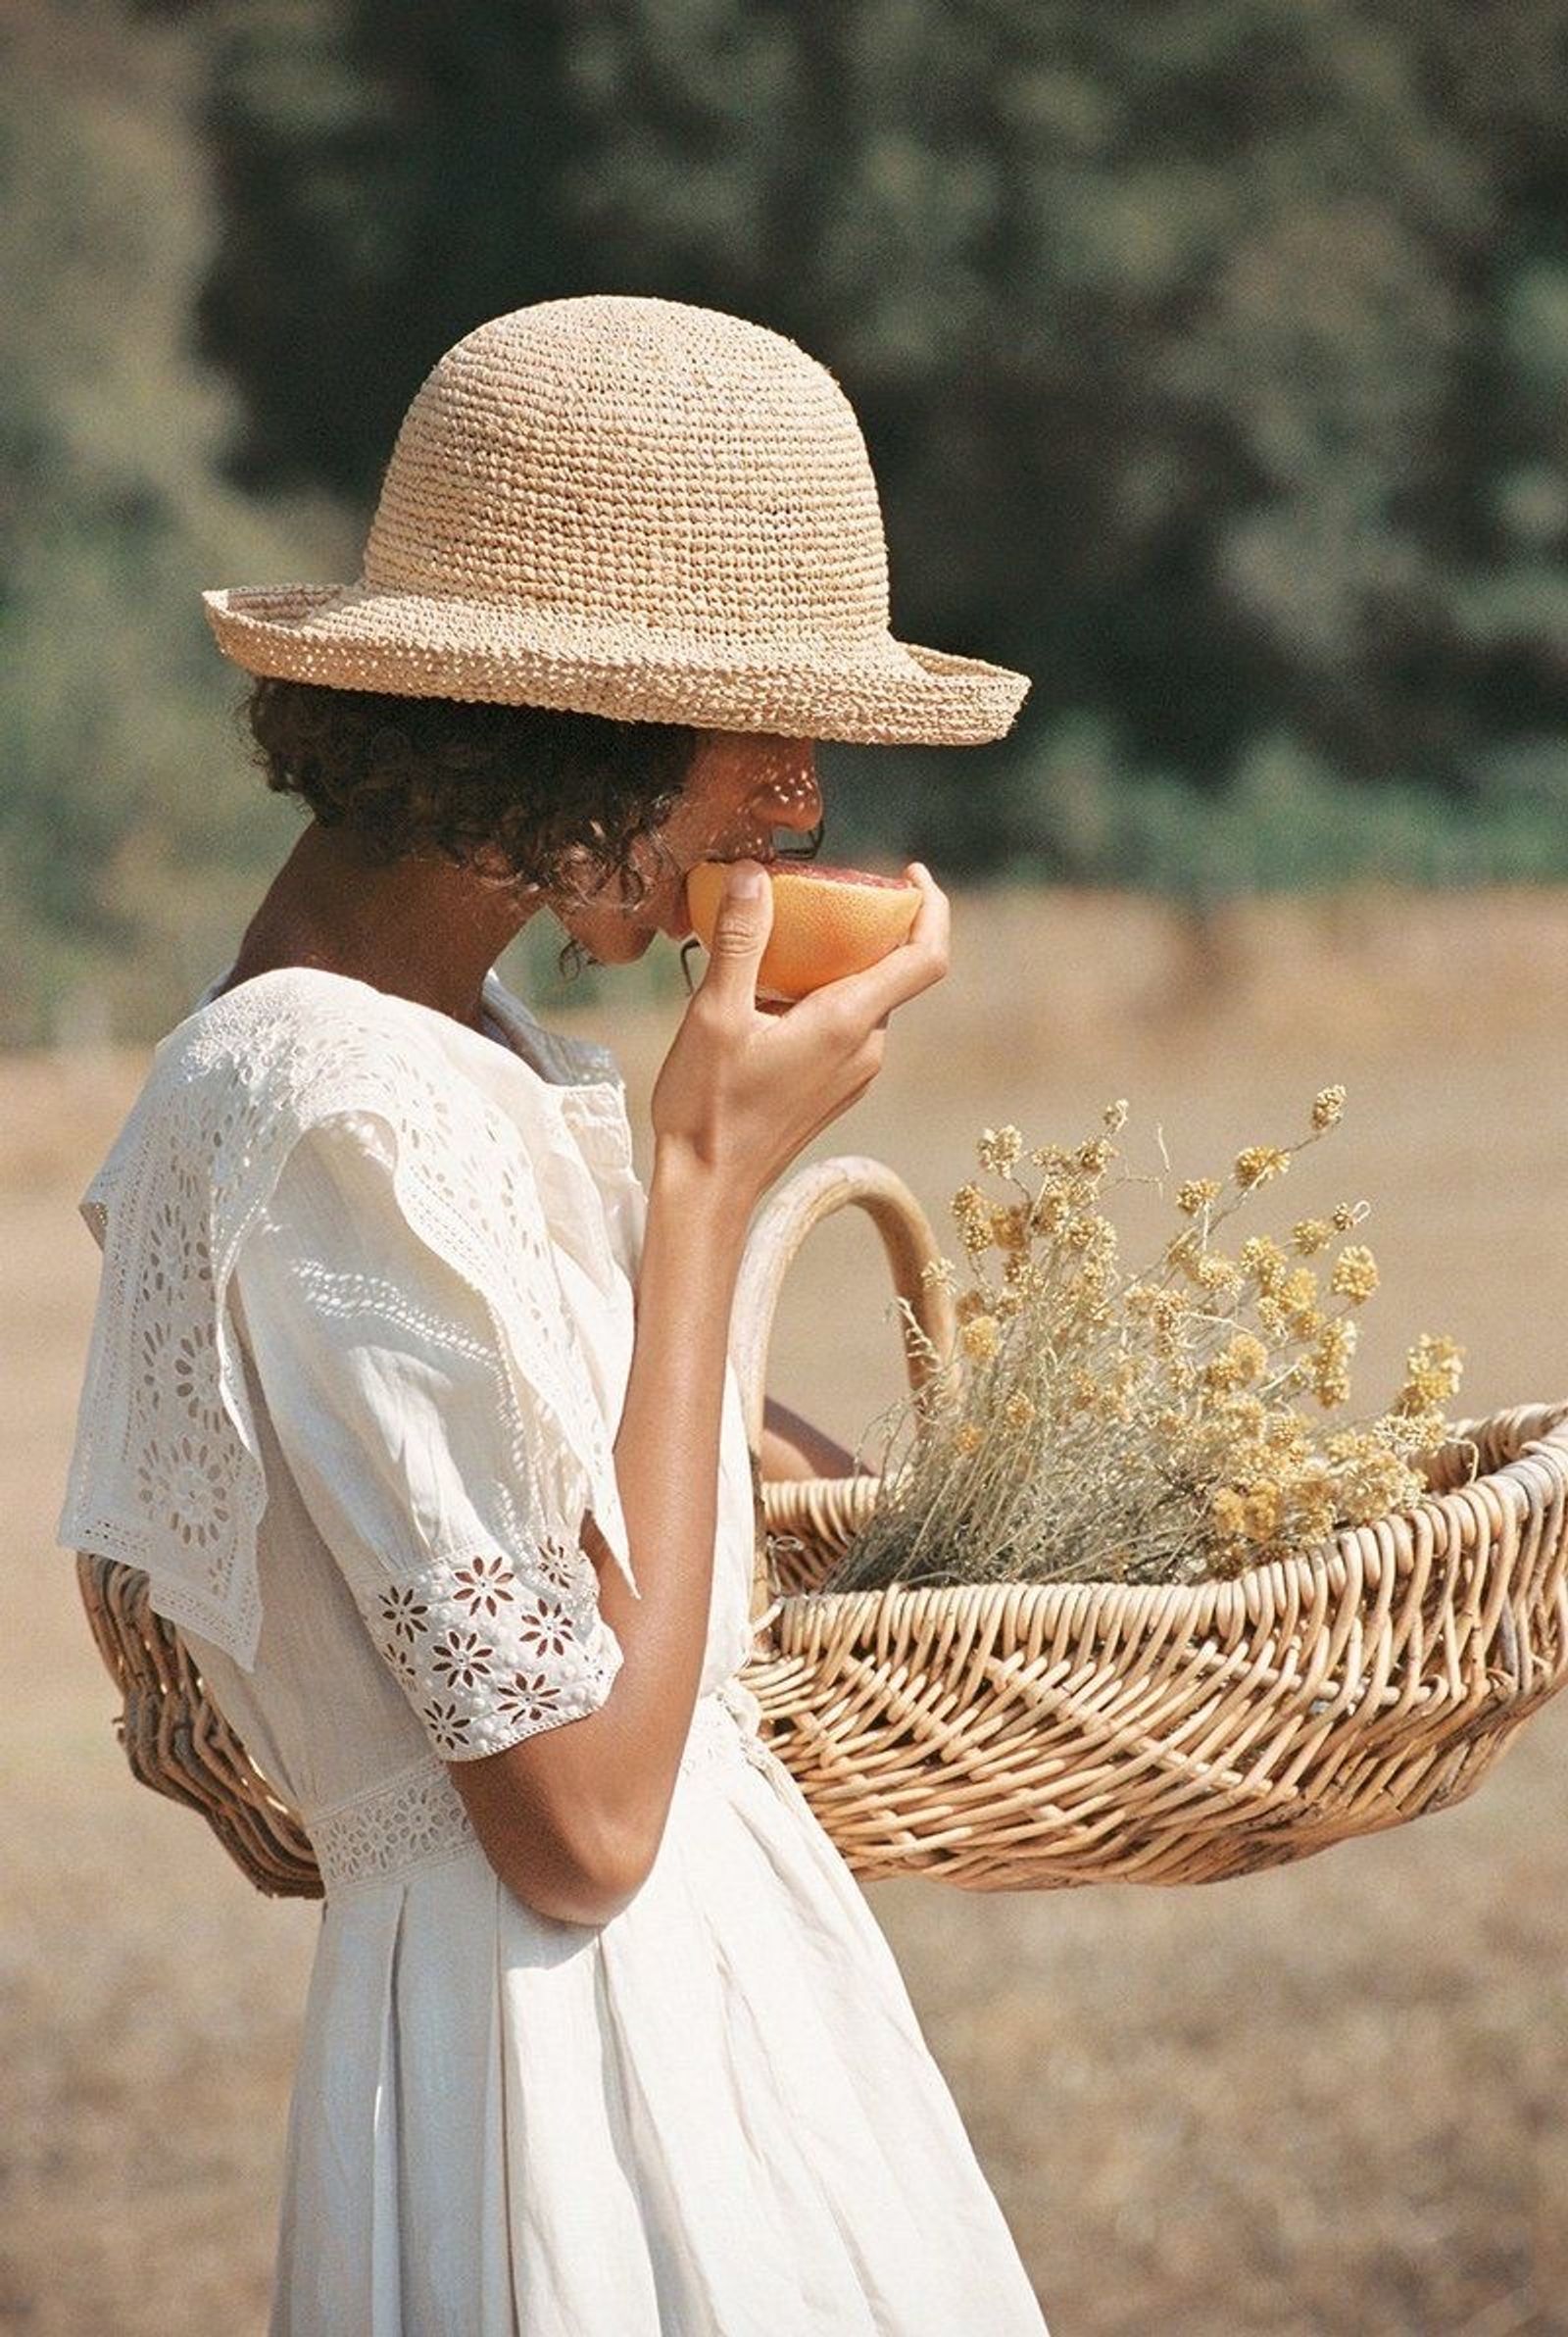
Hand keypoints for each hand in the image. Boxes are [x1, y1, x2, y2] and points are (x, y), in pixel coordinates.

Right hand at [649, 857, 948, 1211]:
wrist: (710, 1186)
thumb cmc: (709, 1106)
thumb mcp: (715, 1014)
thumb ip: (740, 941)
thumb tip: (756, 874)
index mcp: (848, 1023)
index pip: (927, 957)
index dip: (933, 907)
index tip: (911, 873)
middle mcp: (867, 1048)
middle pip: (893, 971)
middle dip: (868, 925)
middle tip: (818, 894)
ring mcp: (856, 1073)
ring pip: (867, 999)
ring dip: (840, 963)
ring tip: (784, 939)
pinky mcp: (838, 1089)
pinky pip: (849, 1026)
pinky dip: (827, 995)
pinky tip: (774, 993)